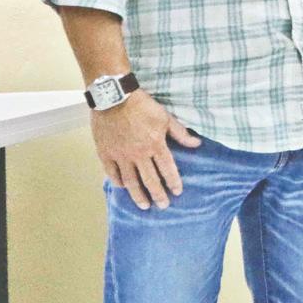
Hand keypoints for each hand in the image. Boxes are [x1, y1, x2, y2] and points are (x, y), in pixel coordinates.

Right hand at [91, 90, 200, 209]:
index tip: (177, 192)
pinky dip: (118, 182)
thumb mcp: (165, 117)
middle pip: (150, 180)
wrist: (114, 97)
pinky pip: (112, 173)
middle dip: (158, 195)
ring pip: (130, 181)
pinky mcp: (105, 153)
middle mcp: (138, 154)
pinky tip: (123, 188)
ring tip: (144, 206)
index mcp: (155, 145)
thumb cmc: (142, 105)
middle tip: (163, 205)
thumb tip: (196, 144)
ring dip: (138, 195)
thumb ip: (180, 133)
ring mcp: (120, 155)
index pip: (167, 169)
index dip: (173, 182)